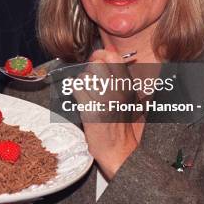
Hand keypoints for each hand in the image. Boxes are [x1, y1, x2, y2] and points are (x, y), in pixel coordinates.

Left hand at [72, 49, 138, 179]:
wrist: (118, 151)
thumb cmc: (121, 124)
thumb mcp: (129, 97)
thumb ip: (119, 75)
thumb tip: (108, 52)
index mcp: (128, 86)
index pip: (112, 57)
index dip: (100, 54)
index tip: (96, 59)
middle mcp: (118, 92)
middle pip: (96, 64)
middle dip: (90, 70)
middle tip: (91, 81)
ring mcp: (104, 101)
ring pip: (84, 77)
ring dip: (82, 84)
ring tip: (88, 96)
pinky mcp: (90, 111)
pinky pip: (76, 89)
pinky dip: (75, 93)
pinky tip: (82, 100)